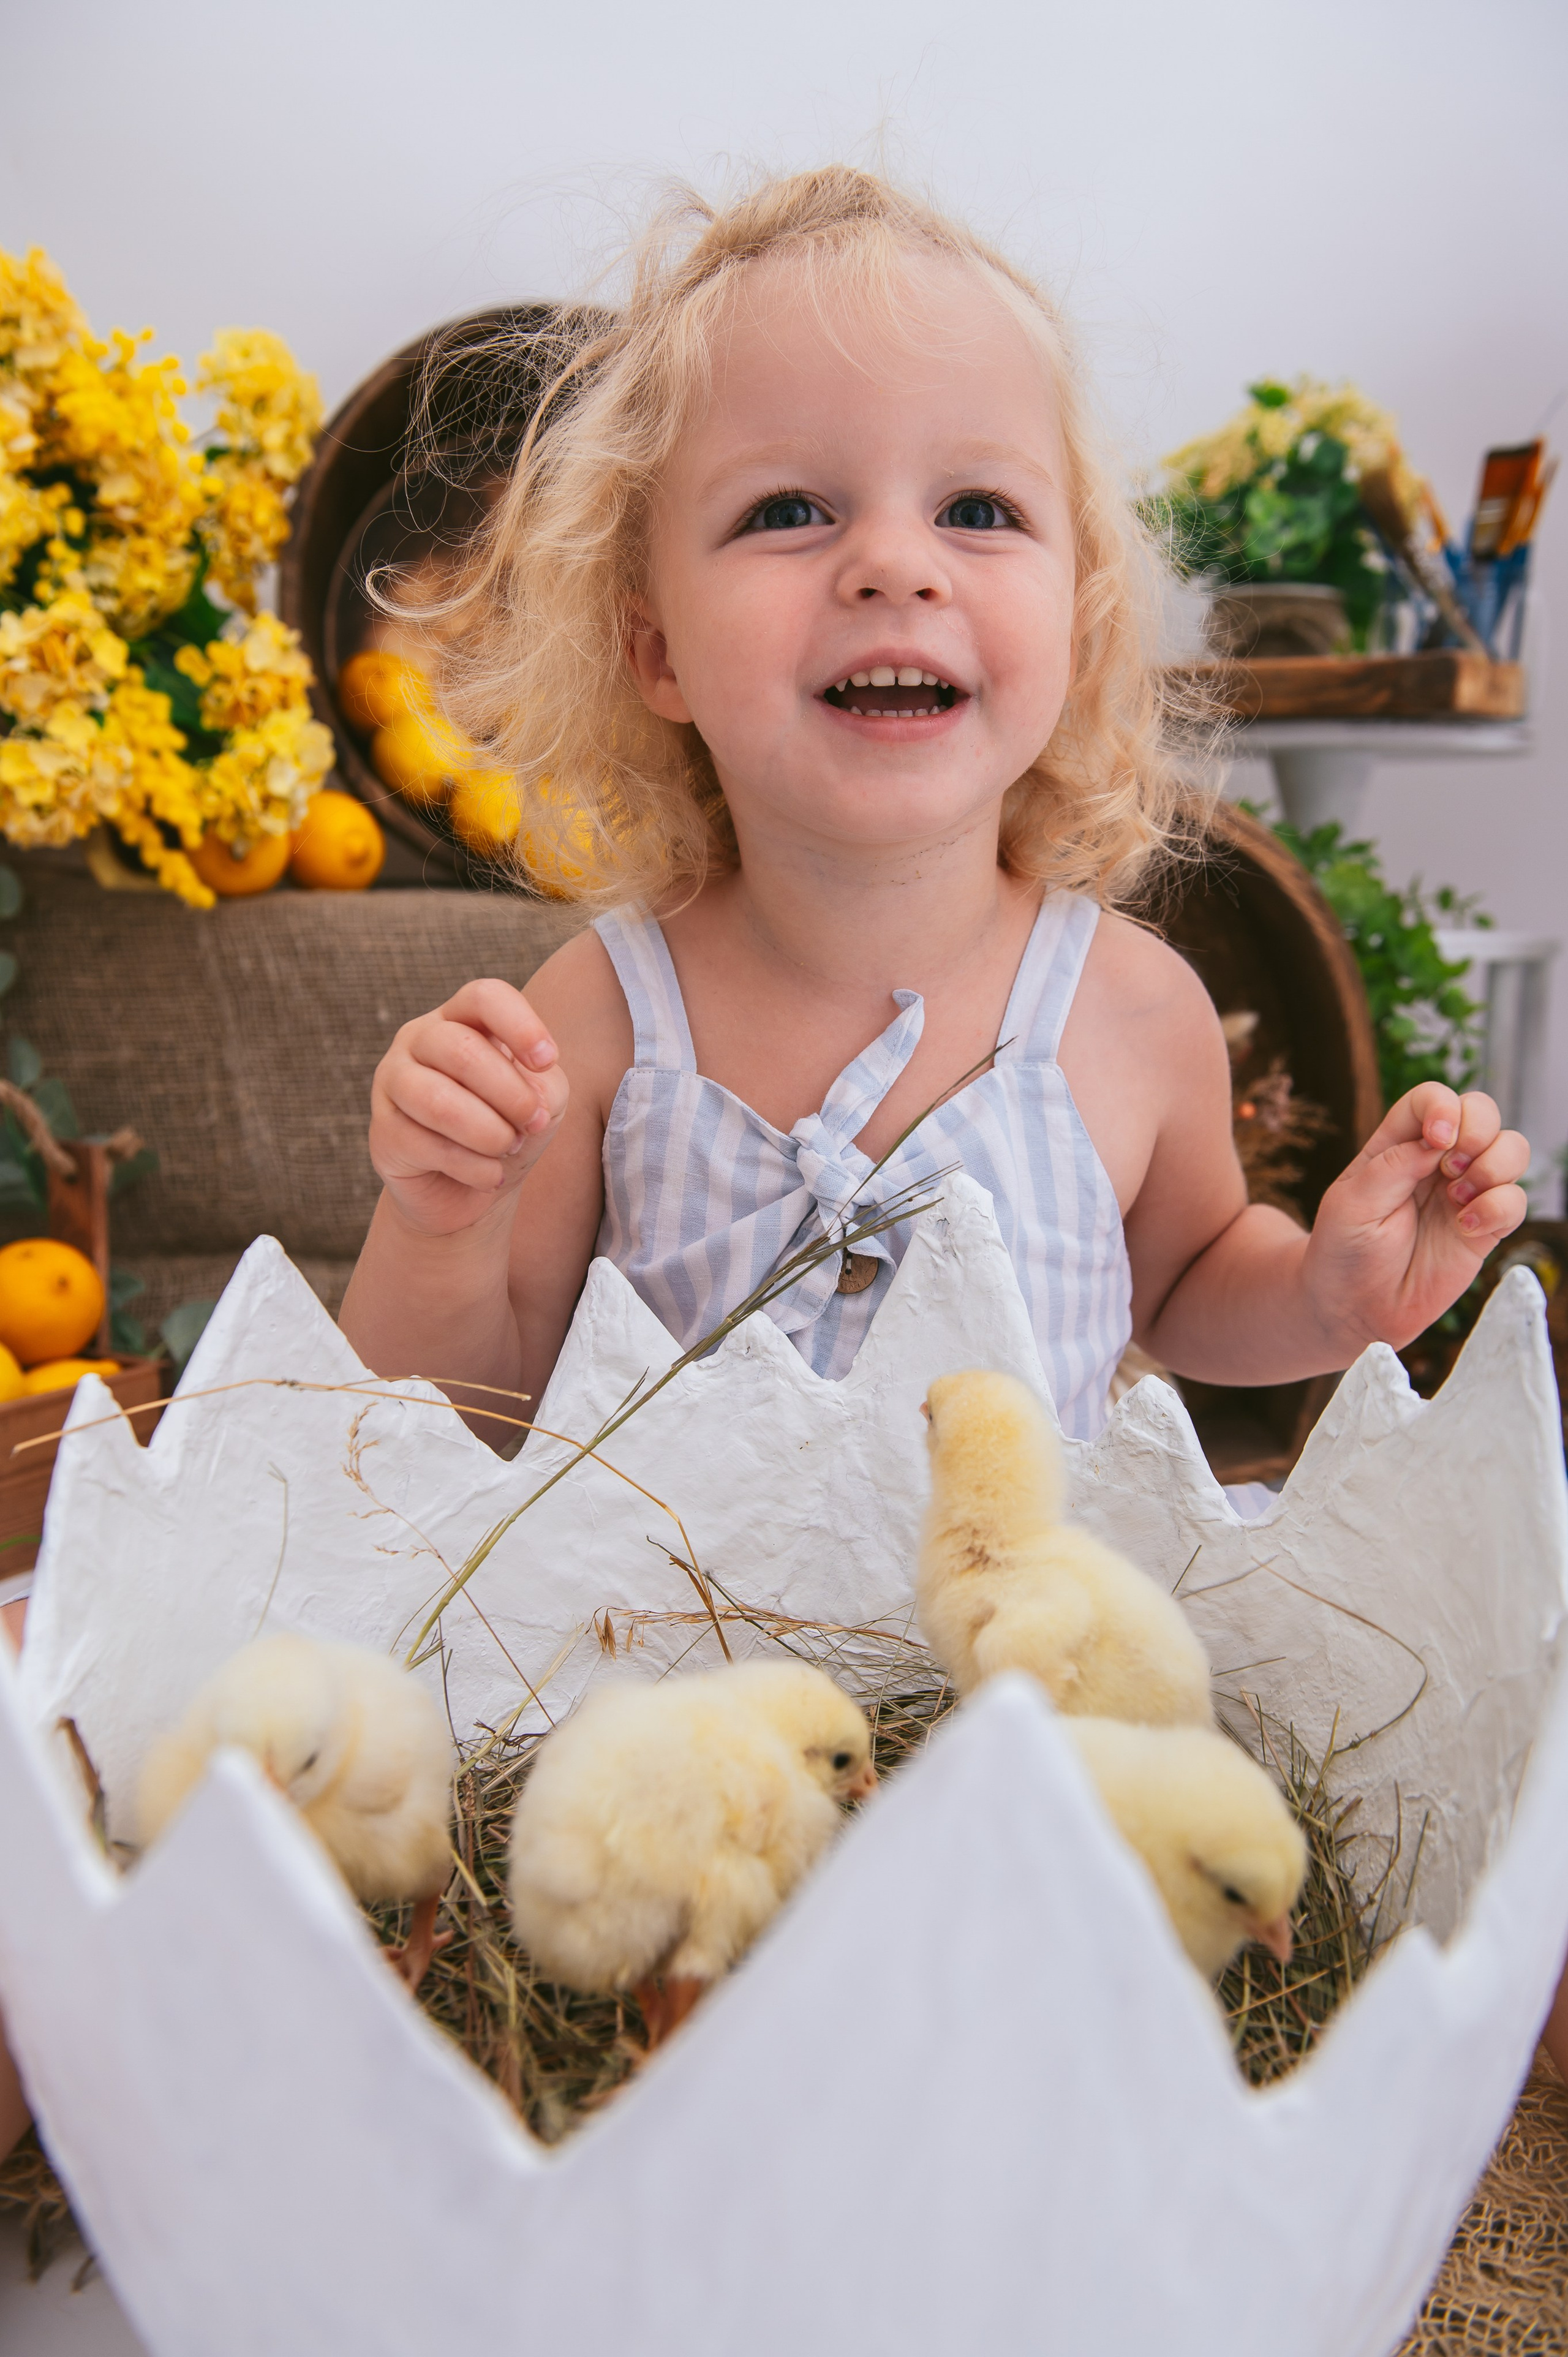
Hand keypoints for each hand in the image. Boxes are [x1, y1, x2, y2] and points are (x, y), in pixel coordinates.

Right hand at [369, 979, 569, 1236]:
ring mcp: (393, 1082)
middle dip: (511, 1095)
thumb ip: (545, 1088)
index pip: (484, 998)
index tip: (547, 1061)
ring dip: (490, 1133)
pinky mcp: (382, 1131)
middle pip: (462, 1050)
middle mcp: (419, 1039)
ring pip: (439, 1101)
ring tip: (509, 1148)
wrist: (471, 1189)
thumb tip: (529, 1101)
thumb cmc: (509, 1127)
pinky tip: (492, 1176)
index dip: (520, 1025)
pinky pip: (429, 1147)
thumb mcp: (543, 1101)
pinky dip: (475, 1168)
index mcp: (461, 1018)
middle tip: (533, 1123)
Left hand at [1303, 1083, 1528, 1359]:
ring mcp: (1465, 1192)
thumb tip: (1437, 1142)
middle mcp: (1436, 1161)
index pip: (1432, 1099)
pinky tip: (1466, 1228)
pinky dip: (1499, 1208)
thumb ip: (1392, 1165)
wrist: (1353, 1307)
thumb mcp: (1351, 1203)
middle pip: (1483, 1111)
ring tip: (1457, 1199)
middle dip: (1478, 1131)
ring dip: (1494, 1167)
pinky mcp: (1485, 1227)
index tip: (1437, 1141)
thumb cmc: (1343, 1250)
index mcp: (1398, 1144)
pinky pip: (1517, 1200)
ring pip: (1512, 1149)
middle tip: (1450, 1169)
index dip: (1444, 1107)